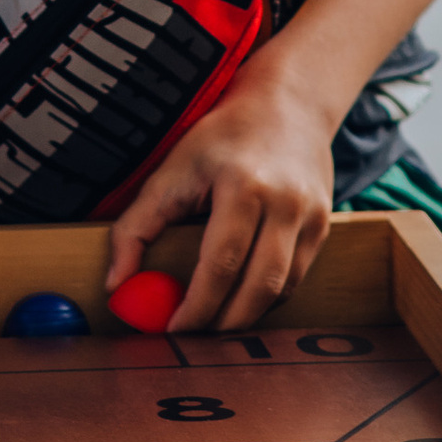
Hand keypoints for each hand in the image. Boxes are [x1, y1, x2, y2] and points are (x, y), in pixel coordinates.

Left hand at [102, 64, 334, 330]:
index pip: (221, 263)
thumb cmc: (222, 138)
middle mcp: (285, 202)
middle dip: (223, 323)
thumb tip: (117, 285)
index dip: (197, 306)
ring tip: (214, 323)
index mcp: (244, 185)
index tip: (172, 330)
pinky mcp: (325, 225)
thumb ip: (137, 227)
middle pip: (258, 286)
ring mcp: (312, 215)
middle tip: (193, 337)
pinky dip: (267, 296)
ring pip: (282, 289)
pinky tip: (241, 298)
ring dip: (247, 316)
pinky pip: (297, 277)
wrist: (288, 104)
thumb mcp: (172, 171)